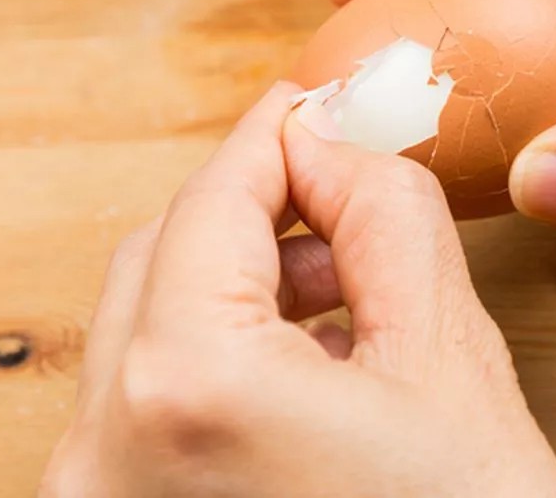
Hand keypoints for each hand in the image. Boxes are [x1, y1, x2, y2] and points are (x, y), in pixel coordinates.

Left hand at [40, 83, 555, 497]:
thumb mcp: (450, 361)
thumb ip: (387, 216)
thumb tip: (339, 143)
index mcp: (185, 390)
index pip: (213, 199)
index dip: (276, 134)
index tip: (318, 103)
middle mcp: (105, 453)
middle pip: (163, 253)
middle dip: (257, 206)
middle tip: (343, 189)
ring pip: (151, 324)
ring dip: (242, 280)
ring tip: (346, 288)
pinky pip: (151, 398)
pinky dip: (221, 351)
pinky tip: (307, 358)